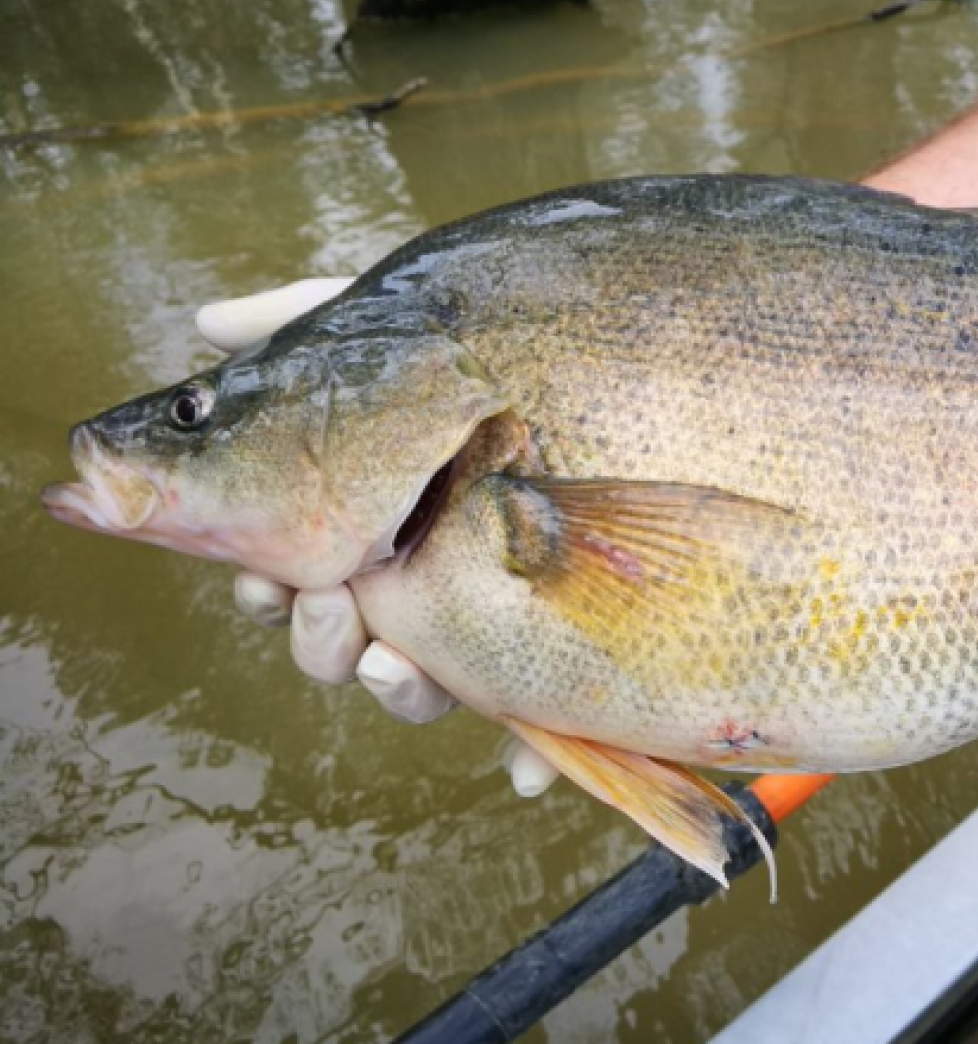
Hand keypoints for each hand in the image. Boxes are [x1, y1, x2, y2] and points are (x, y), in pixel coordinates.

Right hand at [201, 280, 559, 794]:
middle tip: (329, 603)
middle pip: (342, 646)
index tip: (258, 577)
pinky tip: (527, 769)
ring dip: (393, 689)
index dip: (264, 591)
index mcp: (375, 525)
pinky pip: (546, 726)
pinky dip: (532, 755)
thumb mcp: (416, 327)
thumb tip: (207, 324)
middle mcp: (425, 584)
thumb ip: (311, 321)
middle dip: (318, 641)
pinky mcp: (564, 648)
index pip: (292, 576)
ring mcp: (492, 620)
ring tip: (389, 659)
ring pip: (421, 689)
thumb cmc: (520, 351)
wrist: (659, 381)